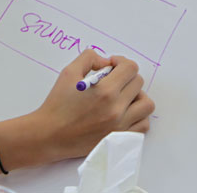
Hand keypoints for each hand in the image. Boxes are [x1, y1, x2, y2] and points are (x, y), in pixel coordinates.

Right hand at [29, 49, 154, 160]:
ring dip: (137, 96)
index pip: (131, 68)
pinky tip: (125, 112)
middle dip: (127, 77)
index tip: (111, 66)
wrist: (49, 135)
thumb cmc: (57, 103)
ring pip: (146, 104)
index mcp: (105, 91)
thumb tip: (107, 61)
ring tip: (123, 96)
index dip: (121, 62)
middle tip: (114, 80)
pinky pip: (143, 126)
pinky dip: (138, 116)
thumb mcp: (68, 72)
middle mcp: (116, 109)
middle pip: (139, 83)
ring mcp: (120, 126)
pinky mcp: (119, 138)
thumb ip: (89, 58)